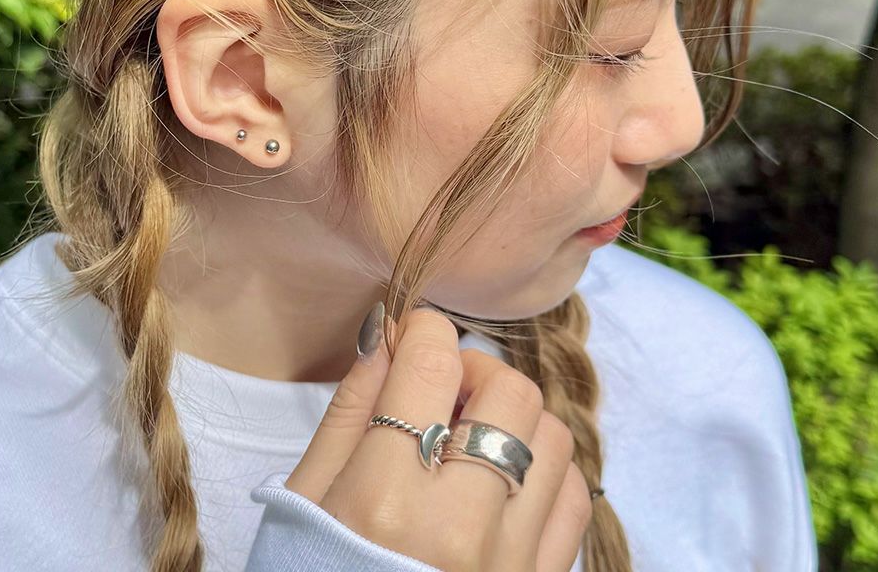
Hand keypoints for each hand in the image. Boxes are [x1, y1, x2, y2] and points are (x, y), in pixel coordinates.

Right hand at [283, 306, 592, 571]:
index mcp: (385, 502)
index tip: (411, 338)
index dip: (423, 330)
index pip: (433, 363)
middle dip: (474, 368)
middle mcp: (462, 530)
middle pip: (509, 391)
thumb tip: (387, 336)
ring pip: (554, 438)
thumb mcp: (303, 503)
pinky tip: (501, 482)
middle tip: (440, 390)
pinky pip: (575, 500)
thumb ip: (349, 412)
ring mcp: (514, 566)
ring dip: (513, 418)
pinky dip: (545, 470)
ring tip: (470, 438)